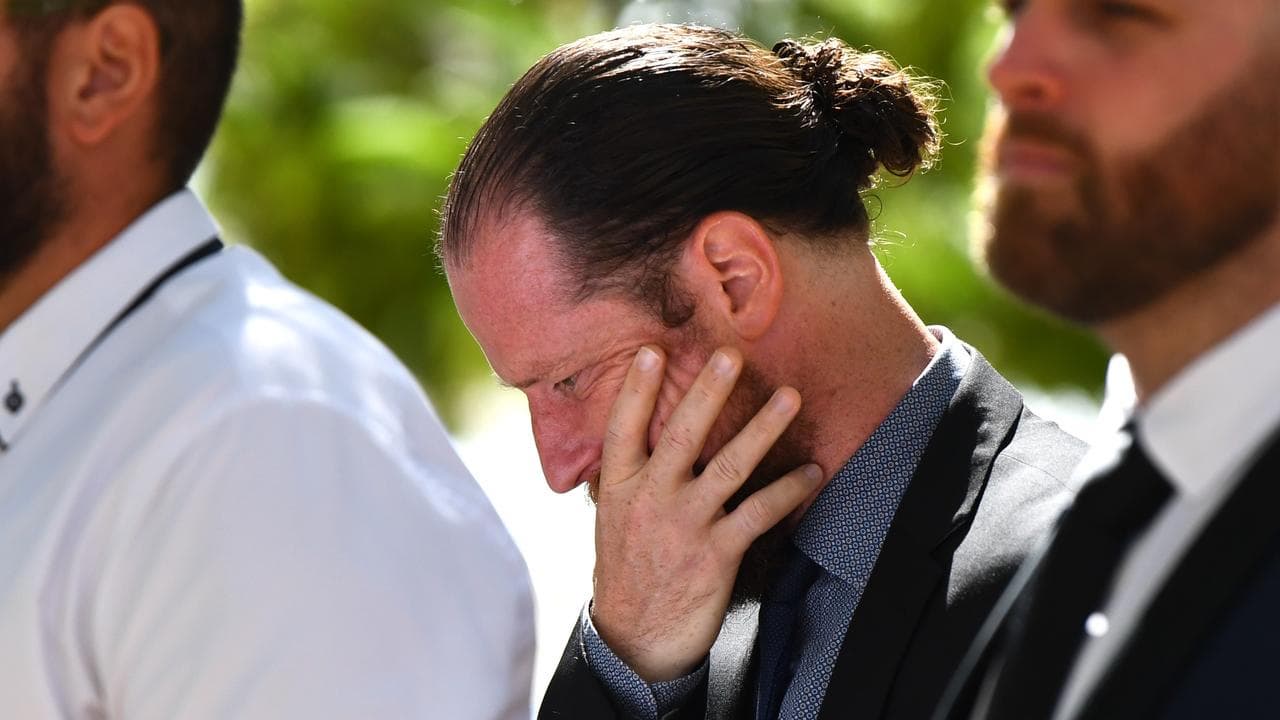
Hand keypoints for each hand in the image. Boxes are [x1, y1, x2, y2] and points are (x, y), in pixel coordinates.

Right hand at [589, 345, 823, 681]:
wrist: (636, 638)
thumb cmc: (627, 569)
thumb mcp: (614, 517)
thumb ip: (627, 476)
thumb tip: (639, 431)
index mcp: (621, 487)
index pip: (623, 429)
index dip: (637, 390)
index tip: (652, 352)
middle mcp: (652, 499)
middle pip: (682, 435)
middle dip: (709, 392)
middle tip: (731, 354)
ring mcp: (686, 525)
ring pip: (730, 466)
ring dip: (764, 429)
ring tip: (790, 398)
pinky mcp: (718, 553)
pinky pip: (760, 513)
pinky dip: (789, 491)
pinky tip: (812, 472)